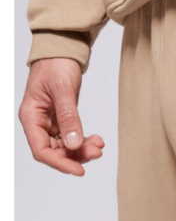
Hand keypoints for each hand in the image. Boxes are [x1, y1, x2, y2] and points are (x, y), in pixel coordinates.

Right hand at [18, 58, 104, 175]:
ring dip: (82, 148)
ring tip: (99, 145)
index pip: (42, 150)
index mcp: (31, 117)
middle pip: (55, 151)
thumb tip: (74, 143)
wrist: (62, 51)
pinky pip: (71, 136)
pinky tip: (97, 139)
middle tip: (97, 152)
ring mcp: (50, 122)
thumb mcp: (63, 91)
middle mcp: (38, 123)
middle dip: (76, 154)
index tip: (79, 170)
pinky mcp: (61, 119)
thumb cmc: (56, 65)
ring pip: (65, 146)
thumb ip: (69, 118)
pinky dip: (84, 140)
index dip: (60, 163)